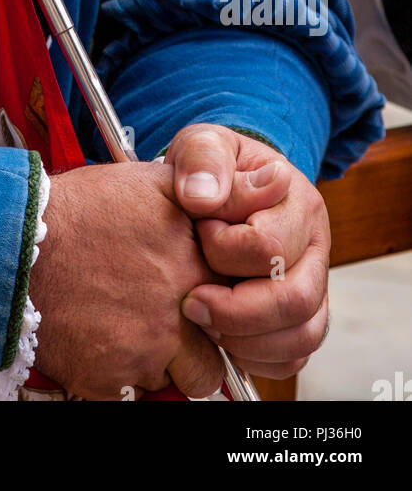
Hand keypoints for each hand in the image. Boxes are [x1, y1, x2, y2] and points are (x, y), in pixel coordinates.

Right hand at [28, 160, 224, 400]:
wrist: (17, 242)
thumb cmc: (79, 210)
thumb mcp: (149, 183)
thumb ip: (203, 199)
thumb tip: (246, 199)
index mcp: (196, 265)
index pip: (237, 305)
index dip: (220, 307)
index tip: (199, 302)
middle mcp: (182, 312)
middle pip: (213, 358)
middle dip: (194, 348)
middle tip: (163, 326)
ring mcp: (148, 351)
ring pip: (178, 381)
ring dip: (160, 364)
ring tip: (127, 330)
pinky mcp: (113, 381)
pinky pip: (134, 395)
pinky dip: (121, 376)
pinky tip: (100, 339)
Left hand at [164, 124, 329, 380]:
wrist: (222, 185)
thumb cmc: (211, 168)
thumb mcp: (202, 146)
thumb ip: (201, 160)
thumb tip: (202, 198)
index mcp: (295, 200)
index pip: (268, 245)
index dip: (222, 249)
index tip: (196, 231)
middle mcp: (316, 245)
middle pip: (294, 299)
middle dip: (234, 311)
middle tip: (190, 302)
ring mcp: (314, 283)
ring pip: (302, 334)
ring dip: (246, 341)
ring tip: (204, 323)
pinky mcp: (303, 316)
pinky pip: (295, 355)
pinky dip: (259, 360)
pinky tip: (222, 340)